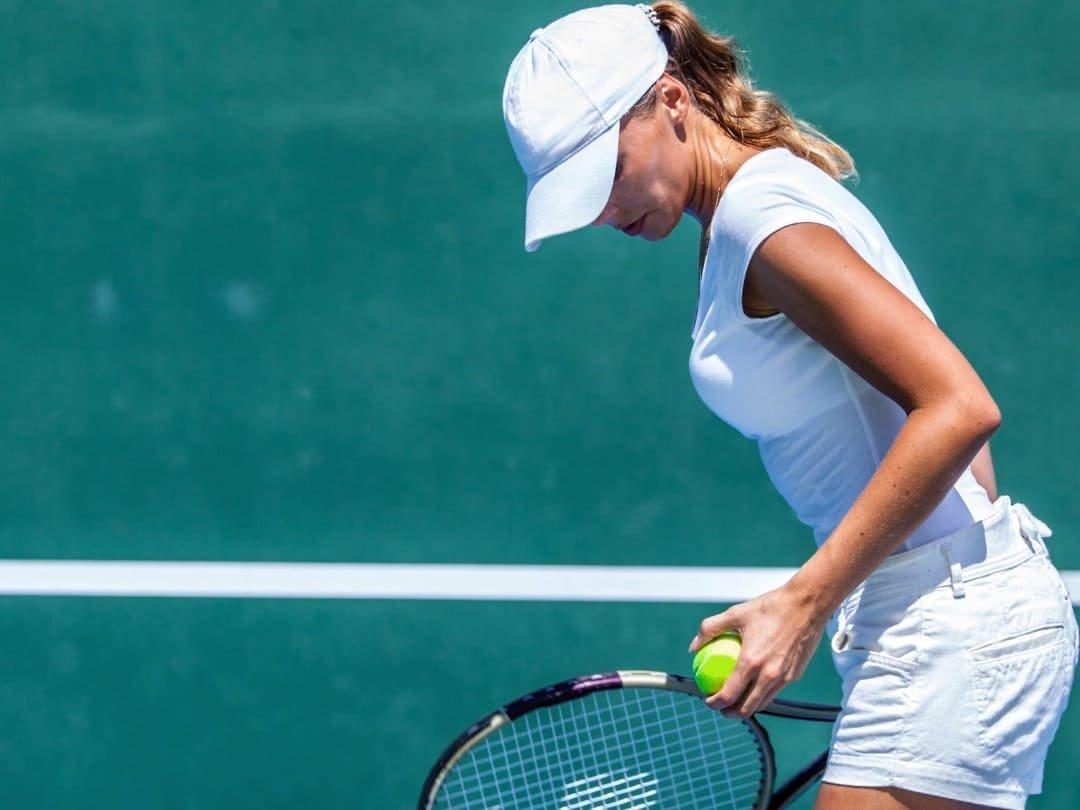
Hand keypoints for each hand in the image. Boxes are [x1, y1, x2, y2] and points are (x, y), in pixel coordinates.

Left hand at [688, 585, 827, 718]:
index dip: (714, 702)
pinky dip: (762, 694)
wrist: (807, 605)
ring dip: (746, 707)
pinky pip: (775, 692)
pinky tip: (754, 685)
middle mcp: (769, 674)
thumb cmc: (771, 608)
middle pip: (745, 708)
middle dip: (729, 712)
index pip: (729, 694)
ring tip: (735, 699)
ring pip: (762, 703)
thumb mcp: (735, 613)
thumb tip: (694, 646)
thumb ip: (710, 629)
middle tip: (720, 705)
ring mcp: (784, 678)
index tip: (707, 699)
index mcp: (751, 661)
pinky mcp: (795, 676)